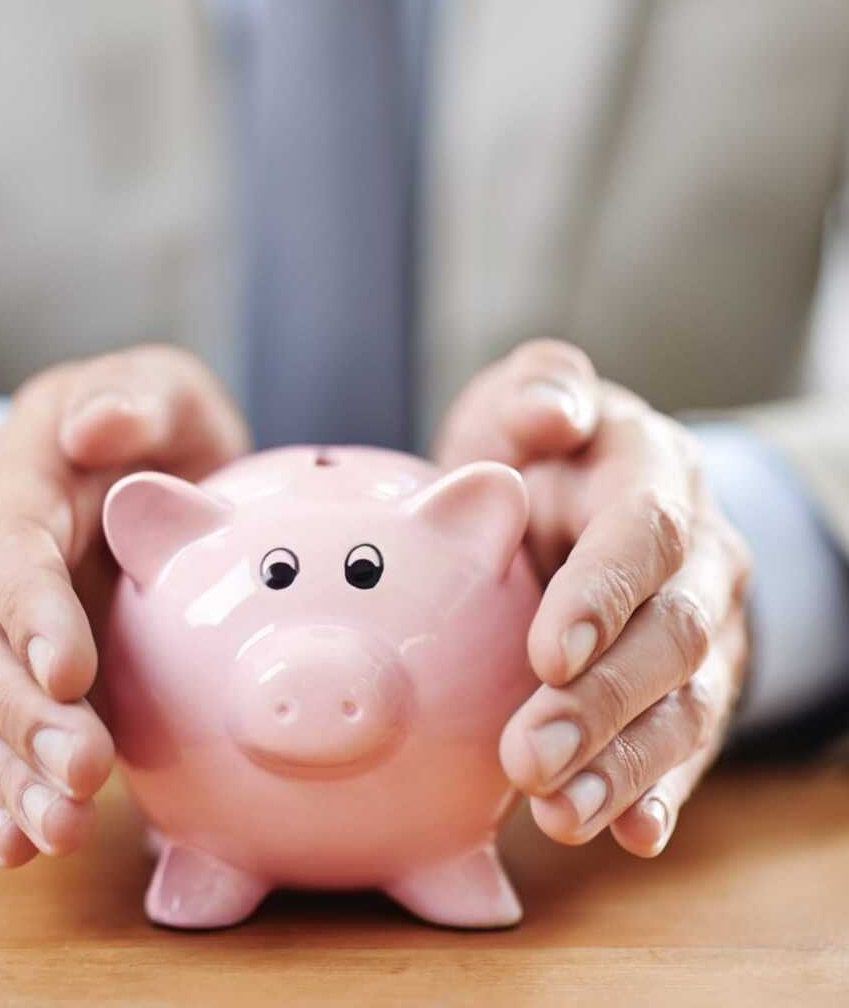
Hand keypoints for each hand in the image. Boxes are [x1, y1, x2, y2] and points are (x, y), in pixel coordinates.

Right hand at [0, 346, 248, 866]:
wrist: (137, 465)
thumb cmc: (152, 425)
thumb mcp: (161, 390)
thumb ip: (135, 398)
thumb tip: (93, 426)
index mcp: (21, 481)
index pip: (6, 549)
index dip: (30, 611)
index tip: (70, 672)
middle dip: (17, 714)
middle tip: (81, 771)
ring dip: (10, 772)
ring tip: (61, 829)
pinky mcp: (16, 671)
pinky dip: (3, 792)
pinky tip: (24, 844)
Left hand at [435, 340, 751, 856]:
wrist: (565, 501)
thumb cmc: (532, 453)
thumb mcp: (523, 402)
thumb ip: (538, 388)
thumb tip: (555, 411)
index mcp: (654, 477)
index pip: (647, 535)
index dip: (606, 593)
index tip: (547, 652)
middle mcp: (698, 561)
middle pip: (671, 637)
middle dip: (601, 703)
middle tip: (525, 757)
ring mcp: (703, 632)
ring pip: (683, 708)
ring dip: (622, 768)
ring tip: (559, 816)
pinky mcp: (689, 691)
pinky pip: (686, 749)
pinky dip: (657, 793)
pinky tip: (628, 836)